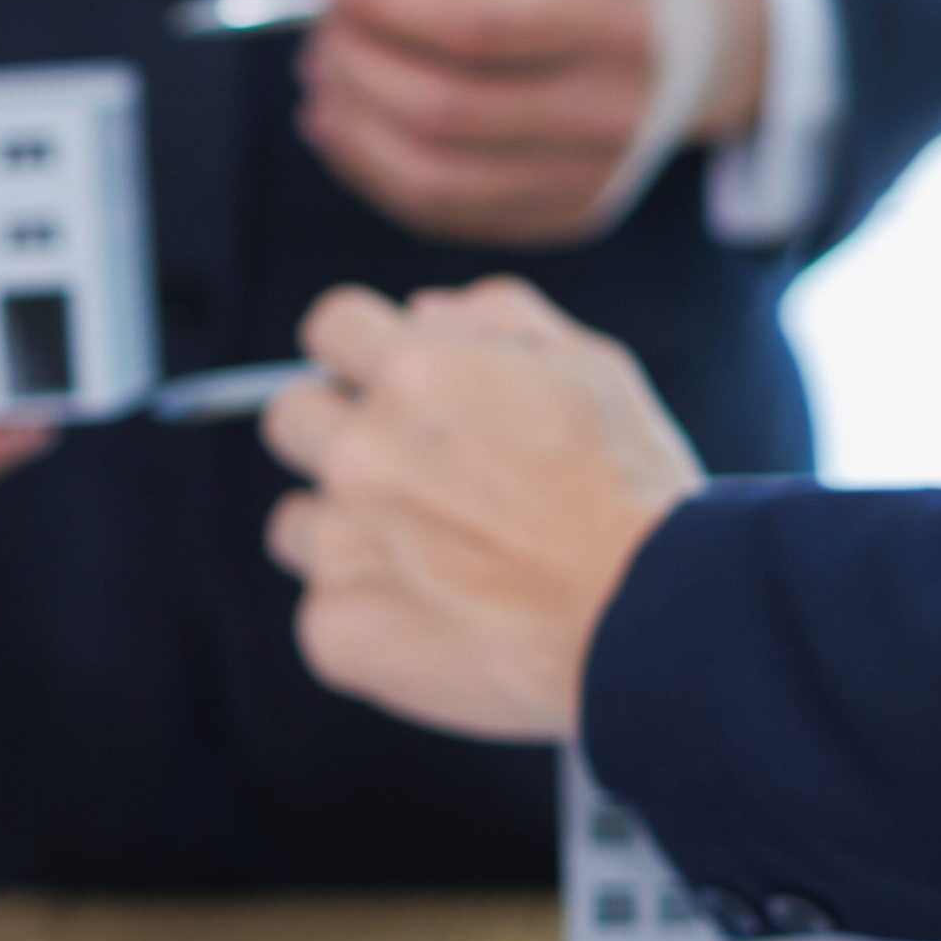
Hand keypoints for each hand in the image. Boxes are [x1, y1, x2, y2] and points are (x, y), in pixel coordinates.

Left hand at [259, 278, 703, 738]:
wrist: (650, 625)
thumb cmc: (630, 495)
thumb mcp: (591, 368)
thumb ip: (497, 318)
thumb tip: (420, 312)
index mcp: (415, 374)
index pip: (329, 328)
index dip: (359, 351)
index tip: (383, 381)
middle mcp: (361, 452)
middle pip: (289, 418)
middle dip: (337, 434)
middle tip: (410, 477)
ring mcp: (340, 544)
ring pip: (295, 523)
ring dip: (347, 533)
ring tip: (435, 562)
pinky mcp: (335, 628)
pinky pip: (323, 611)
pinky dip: (369, 617)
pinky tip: (440, 624)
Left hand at [296, 0, 766, 245]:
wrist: (703, 39)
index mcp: (625, 23)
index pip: (481, 26)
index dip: (387, 3)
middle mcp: (613, 116)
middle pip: (445, 110)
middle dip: (358, 63)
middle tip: (319, 24)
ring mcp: (586, 181)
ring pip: (430, 176)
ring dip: (351, 122)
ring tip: (324, 69)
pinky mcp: (558, 219)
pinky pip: (438, 211)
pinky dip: (369, 167)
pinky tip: (344, 119)